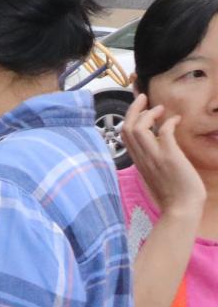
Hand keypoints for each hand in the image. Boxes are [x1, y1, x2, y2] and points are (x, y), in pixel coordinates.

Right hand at [122, 93, 205, 217]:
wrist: (181, 208)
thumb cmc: (172, 194)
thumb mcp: (155, 175)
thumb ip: (151, 160)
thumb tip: (157, 145)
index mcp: (137, 161)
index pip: (124, 135)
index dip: (129, 117)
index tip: (138, 107)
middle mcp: (142, 158)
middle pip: (127, 128)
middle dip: (134, 109)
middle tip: (144, 98)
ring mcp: (154, 157)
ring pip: (139, 128)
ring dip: (149, 114)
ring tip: (161, 108)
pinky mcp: (169, 157)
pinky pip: (163, 132)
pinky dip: (169, 122)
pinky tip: (177, 120)